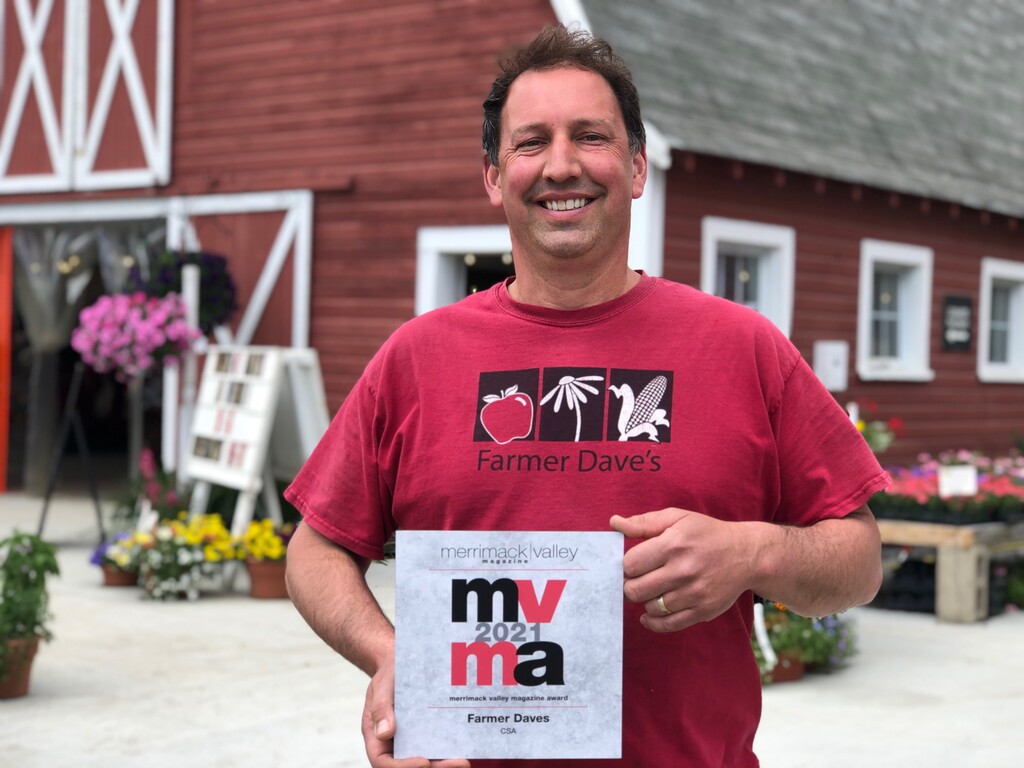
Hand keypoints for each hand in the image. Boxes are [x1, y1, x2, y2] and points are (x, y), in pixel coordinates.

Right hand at [362, 660, 471, 767]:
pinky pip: (437, 746)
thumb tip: (384, 733)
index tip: (424, 762)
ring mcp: (413, 741)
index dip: (403, 767)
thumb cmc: (389, 676)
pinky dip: (449, 749)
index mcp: (377, 738)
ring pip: (427, 761)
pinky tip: (465, 746)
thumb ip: (380, 707)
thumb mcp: (382, 686)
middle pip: (410, 766)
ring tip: (464, 761)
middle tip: (458, 763)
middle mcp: (395, 744)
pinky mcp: (429, 734)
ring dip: (444, 764)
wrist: (402, 665)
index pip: (384, 762)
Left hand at [610, 508, 755, 631]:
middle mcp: (684, 570)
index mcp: (674, 544)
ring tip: (653, 589)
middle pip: (635, 590)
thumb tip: (614, 523)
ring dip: (646, 600)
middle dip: (631, 585)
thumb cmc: (706, 533)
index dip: (626, 565)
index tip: (634, 564)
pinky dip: (654, 622)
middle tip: (638, 579)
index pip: (630, 565)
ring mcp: (694, 593)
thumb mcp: (677, 518)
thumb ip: (644, 522)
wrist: (746, 554)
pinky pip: (668, 624)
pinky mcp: (703, 611)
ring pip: (651, 608)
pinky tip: (650, 613)